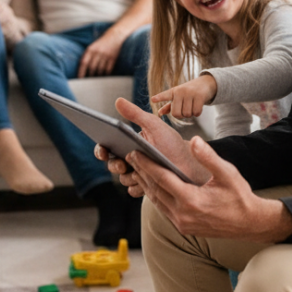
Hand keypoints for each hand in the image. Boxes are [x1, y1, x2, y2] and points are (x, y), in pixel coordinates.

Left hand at [78, 27, 123, 77]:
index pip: (84, 62)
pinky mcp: (113, 58)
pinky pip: (108, 69)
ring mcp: (106, 55)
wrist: (115, 36)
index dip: (81, 72)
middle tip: (89, 80)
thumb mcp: (92, 47)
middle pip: (92, 68)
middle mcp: (98, 52)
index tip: (80, 79)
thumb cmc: (101, 43)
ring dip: (98, 75)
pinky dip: (106, 74)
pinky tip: (104, 75)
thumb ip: (87, 55)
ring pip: (100, 70)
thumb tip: (82, 69)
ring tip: (97, 78)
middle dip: (90, 75)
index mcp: (90, 49)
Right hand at [95, 97, 209, 195]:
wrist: (191, 163)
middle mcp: (130, 161)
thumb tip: (118, 100)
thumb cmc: (171, 143)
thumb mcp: (154, 126)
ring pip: (123, 179)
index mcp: (128, 145)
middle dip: (115, 166)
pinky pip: (134, 191)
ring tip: (141, 172)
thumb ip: (136, 114)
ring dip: (130, 176)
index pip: (107, 148)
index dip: (101, 150)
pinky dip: (139, 187)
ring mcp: (136, 175)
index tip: (103, 152)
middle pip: (113, 165)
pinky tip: (147, 183)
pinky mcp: (144, 189)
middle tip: (123, 165)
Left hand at [127, 134, 291, 242]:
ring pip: (157, 201)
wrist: (249, 223)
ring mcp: (182, 223)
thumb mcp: (227, 173)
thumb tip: (195, 140)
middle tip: (130, 156)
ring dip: (146, 184)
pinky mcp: (183, 228)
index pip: (162, 179)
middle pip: (155, 190)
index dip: (146, 164)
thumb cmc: (239, 196)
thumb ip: (209, 157)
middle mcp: (183, 215)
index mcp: (191, 200)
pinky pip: (164, 209)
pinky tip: (152, 185)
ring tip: (137, 169)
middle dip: (142, 172)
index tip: (135, 152)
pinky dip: (156, 196)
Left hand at [152, 74, 216, 119]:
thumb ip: (169, 106)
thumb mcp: (178, 97)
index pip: (165, 95)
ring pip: (187, 114)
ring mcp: (190, 93)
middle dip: (181, 115)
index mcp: (173, 92)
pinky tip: (198, 107)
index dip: (159, 97)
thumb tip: (159, 113)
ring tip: (192, 106)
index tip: (153, 99)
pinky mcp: (199, 96)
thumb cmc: (189, 92)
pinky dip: (197, 113)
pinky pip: (196, 112)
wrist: (206, 83)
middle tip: (184, 110)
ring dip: (190, 114)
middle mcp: (180, 91)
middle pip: (176, 114)